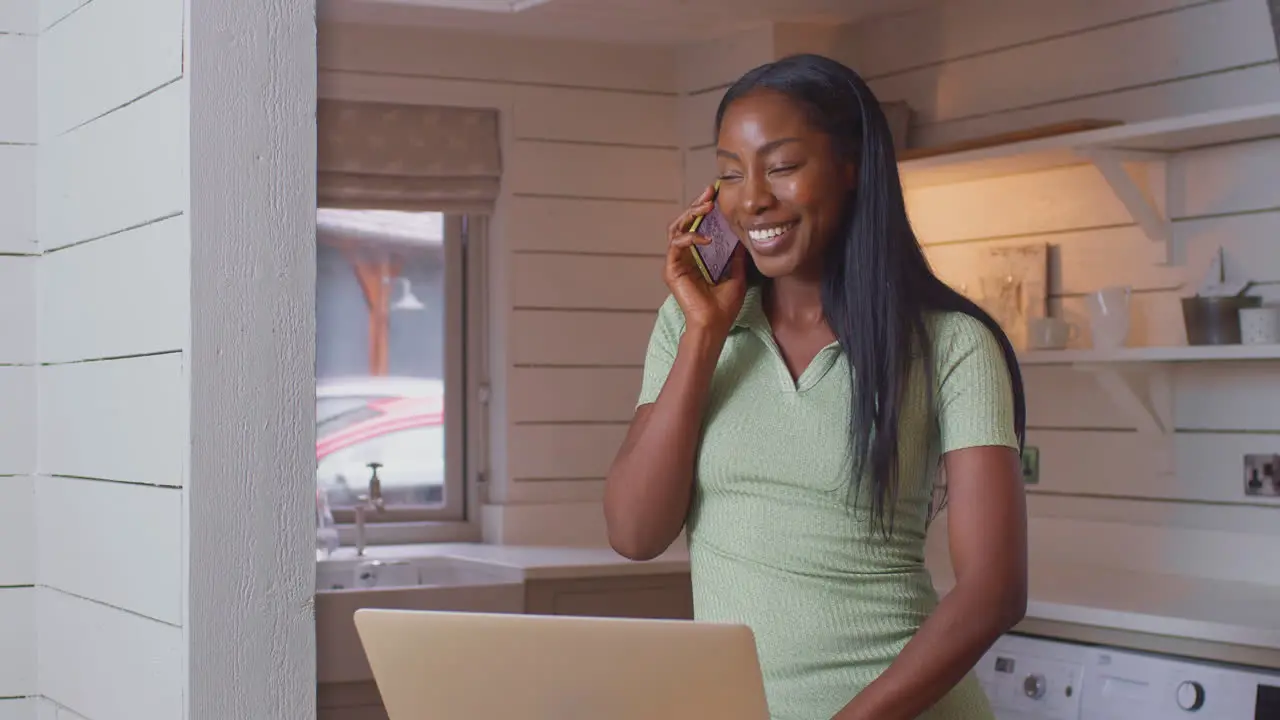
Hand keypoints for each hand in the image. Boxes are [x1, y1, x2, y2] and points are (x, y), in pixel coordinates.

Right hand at [664, 185, 748, 339]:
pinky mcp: (671, 269)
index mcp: (696, 257)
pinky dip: (690, 237)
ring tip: (707, 206)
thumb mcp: (736, 274)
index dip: (704, 208)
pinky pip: (676, 245)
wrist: (715, 324)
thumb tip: (744, 238)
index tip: (716, 194)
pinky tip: (706, 239)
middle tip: (709, 191)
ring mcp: (676, 262)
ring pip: (676, 228)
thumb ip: (736, 256)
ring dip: (691, 214)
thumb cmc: (724, 306)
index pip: (697, 226)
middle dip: (696, 204)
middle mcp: (683, 257)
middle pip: (684, 222)